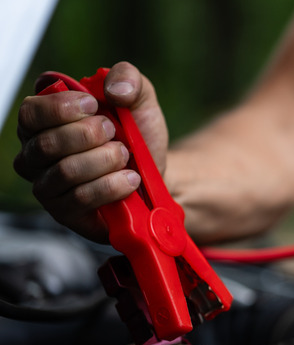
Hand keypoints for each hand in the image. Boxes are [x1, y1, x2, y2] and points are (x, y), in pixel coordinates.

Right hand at [14, 61, 167, 241]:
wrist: (156, 176)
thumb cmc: (138, 136)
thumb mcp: (139, 99)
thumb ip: (128, 78)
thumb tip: (113, 89)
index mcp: (43, 121)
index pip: (31, 112)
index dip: (61, 108)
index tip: (94, 105)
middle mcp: (36, 153)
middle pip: (47, 144)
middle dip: (90, 136)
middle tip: (116, 134)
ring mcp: (47, 185)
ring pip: (65, 172)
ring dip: (104, 161)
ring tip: (125, 156)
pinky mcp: (64, 212)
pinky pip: (79, 199)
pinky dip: (110, 186)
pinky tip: (129, 179)